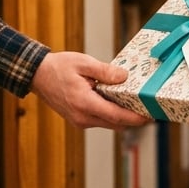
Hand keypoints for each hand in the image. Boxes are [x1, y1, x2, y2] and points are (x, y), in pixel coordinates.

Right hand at [29, 51, 150, 129]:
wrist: (37, 75)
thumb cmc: (59, 67)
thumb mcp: (83, 63)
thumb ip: (105, 72)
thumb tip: (124, 77)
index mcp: (84, 103)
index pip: (116, 116)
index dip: (136, 118)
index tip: (151, 117)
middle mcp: (82, 117)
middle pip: (116, 124)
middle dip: (134, 119)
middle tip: (151, 110)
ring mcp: (79, 120)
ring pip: (109, 124)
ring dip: (123, 117)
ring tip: (139, 105)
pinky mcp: (78, 119)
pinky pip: (100, 120)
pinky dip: (112, 114)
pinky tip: (120, 103)